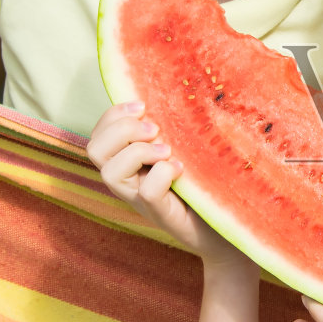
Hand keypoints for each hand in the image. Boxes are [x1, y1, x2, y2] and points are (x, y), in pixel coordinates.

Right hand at [86, 102, 252, 272]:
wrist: (228, 229)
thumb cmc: (206, 185)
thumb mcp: (185, 149)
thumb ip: (171, 129)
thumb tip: (174, 92)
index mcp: (128, 163)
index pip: (98, 135)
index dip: (112, 115)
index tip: (142, 104)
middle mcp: (128, 181)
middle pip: (94, 150)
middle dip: (121, 129)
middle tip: (155, 129)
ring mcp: (141, 200)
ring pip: (109, 173)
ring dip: (137, 151)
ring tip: (167, 150)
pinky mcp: (162, 214)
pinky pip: (147, 192)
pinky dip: (162, 174)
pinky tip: (181, 169)